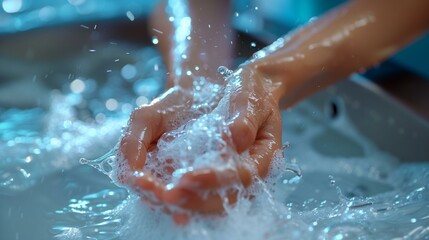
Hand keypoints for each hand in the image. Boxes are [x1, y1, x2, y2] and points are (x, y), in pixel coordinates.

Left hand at [118, 65, 281, 223]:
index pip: (241, 176)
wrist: (242, 90)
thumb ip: (245, 116)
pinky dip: (175, 197)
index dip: (215, 179)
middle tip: (163, 195)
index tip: (187, 178)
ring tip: (151, 195)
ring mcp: (229, 179)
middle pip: (223, 201)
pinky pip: (196, 194)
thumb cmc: (248, 90)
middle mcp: (248, 174)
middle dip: (192, 201)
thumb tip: (236, 138)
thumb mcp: (249, 94)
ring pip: (208, 204)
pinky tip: (152, 193)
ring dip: (180, 204)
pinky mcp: (212, 177)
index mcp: (263, 155)